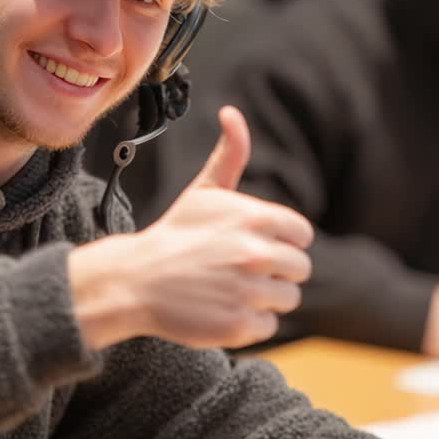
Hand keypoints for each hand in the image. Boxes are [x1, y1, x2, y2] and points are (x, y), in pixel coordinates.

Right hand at [69, 106, 313, 350]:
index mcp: (254, 219)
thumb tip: (232, 112)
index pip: (301, 235)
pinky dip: (250, 323)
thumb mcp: (204, 191)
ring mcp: (247, 292)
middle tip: (240, 270)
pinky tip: (223, 310)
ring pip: (288, 298)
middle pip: (299, 269)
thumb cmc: (176, 234)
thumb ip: (229, 154)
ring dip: (265, 297)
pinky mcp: (238, 326)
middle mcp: (255, 254)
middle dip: (275, 271)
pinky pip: (269, 326)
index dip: (282, 241)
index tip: (256, 245)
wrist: (136, 280)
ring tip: (230, 289)